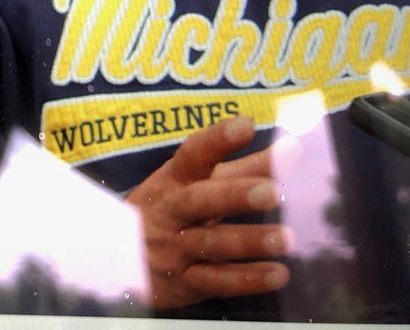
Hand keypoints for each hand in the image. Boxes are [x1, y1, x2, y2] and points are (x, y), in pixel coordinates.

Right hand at [126, 116, 290, 310]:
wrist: (119, 261)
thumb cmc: (170, 212)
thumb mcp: (195, 185)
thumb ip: (243, 168)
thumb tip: (290, 148)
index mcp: (173, 180)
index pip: (192, 156)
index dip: (216, 140)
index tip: (245, 125)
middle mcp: (171, 211)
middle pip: (199, 201)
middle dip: (234, 195)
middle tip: (272, 192)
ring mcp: (174, 248)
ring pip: (209, 243)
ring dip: (248, 240)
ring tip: (285, 238)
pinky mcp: (183, 283)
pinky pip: (215, 281)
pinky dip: (245, 280)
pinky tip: (277, 274)